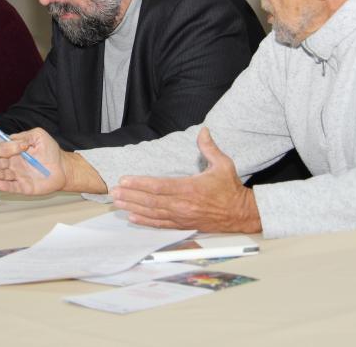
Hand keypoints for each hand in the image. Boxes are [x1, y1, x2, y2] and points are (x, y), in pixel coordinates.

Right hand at [0, 127, 69, 195]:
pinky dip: (6, 186)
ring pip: (2, 176)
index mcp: (14, 151)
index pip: (3, 149)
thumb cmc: (51, 151)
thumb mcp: (39, 136)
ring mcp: (18, 176)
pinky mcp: (24, 187)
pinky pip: (13, 187)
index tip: (22, 146)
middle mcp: (13, 164)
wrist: (63, 167)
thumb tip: (16, 140)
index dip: (8, 148)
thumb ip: (26, 135)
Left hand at [111, 128, 261, 232]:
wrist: (241, 213)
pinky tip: (133, 218)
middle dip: (130, 196)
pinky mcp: (184, 225)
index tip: (125, 180)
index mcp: (190, 188)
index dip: (140, 184)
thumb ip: (209, 147)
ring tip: (117, 204)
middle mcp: (184, 205)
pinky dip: (145, 222)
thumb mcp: (223, 164)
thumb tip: (203, 131)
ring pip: (153, 214)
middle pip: (151, 201)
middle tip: (113, 192)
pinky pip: (161, 224)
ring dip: (133, 208)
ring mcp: (183, 217)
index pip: (159, 186)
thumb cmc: (230, 189)